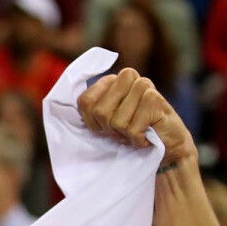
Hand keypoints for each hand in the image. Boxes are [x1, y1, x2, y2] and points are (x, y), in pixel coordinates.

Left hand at [77, 68, 194, 164]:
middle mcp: (127, 77)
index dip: (92, 122)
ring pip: (116, 121)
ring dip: (125, 134)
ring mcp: (143, 85)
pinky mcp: (155, 99)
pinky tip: (147, 135)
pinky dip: (137, 139)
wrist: (167, 148)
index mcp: (111, 80)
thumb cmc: (132, 134)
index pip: (84, 102)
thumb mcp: (104, 122)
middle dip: (109, 128)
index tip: (105, 128)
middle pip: (99, 111)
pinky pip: (132, 128)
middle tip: (123, 130)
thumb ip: (88, 110)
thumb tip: (59, 106)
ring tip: (137, 131)